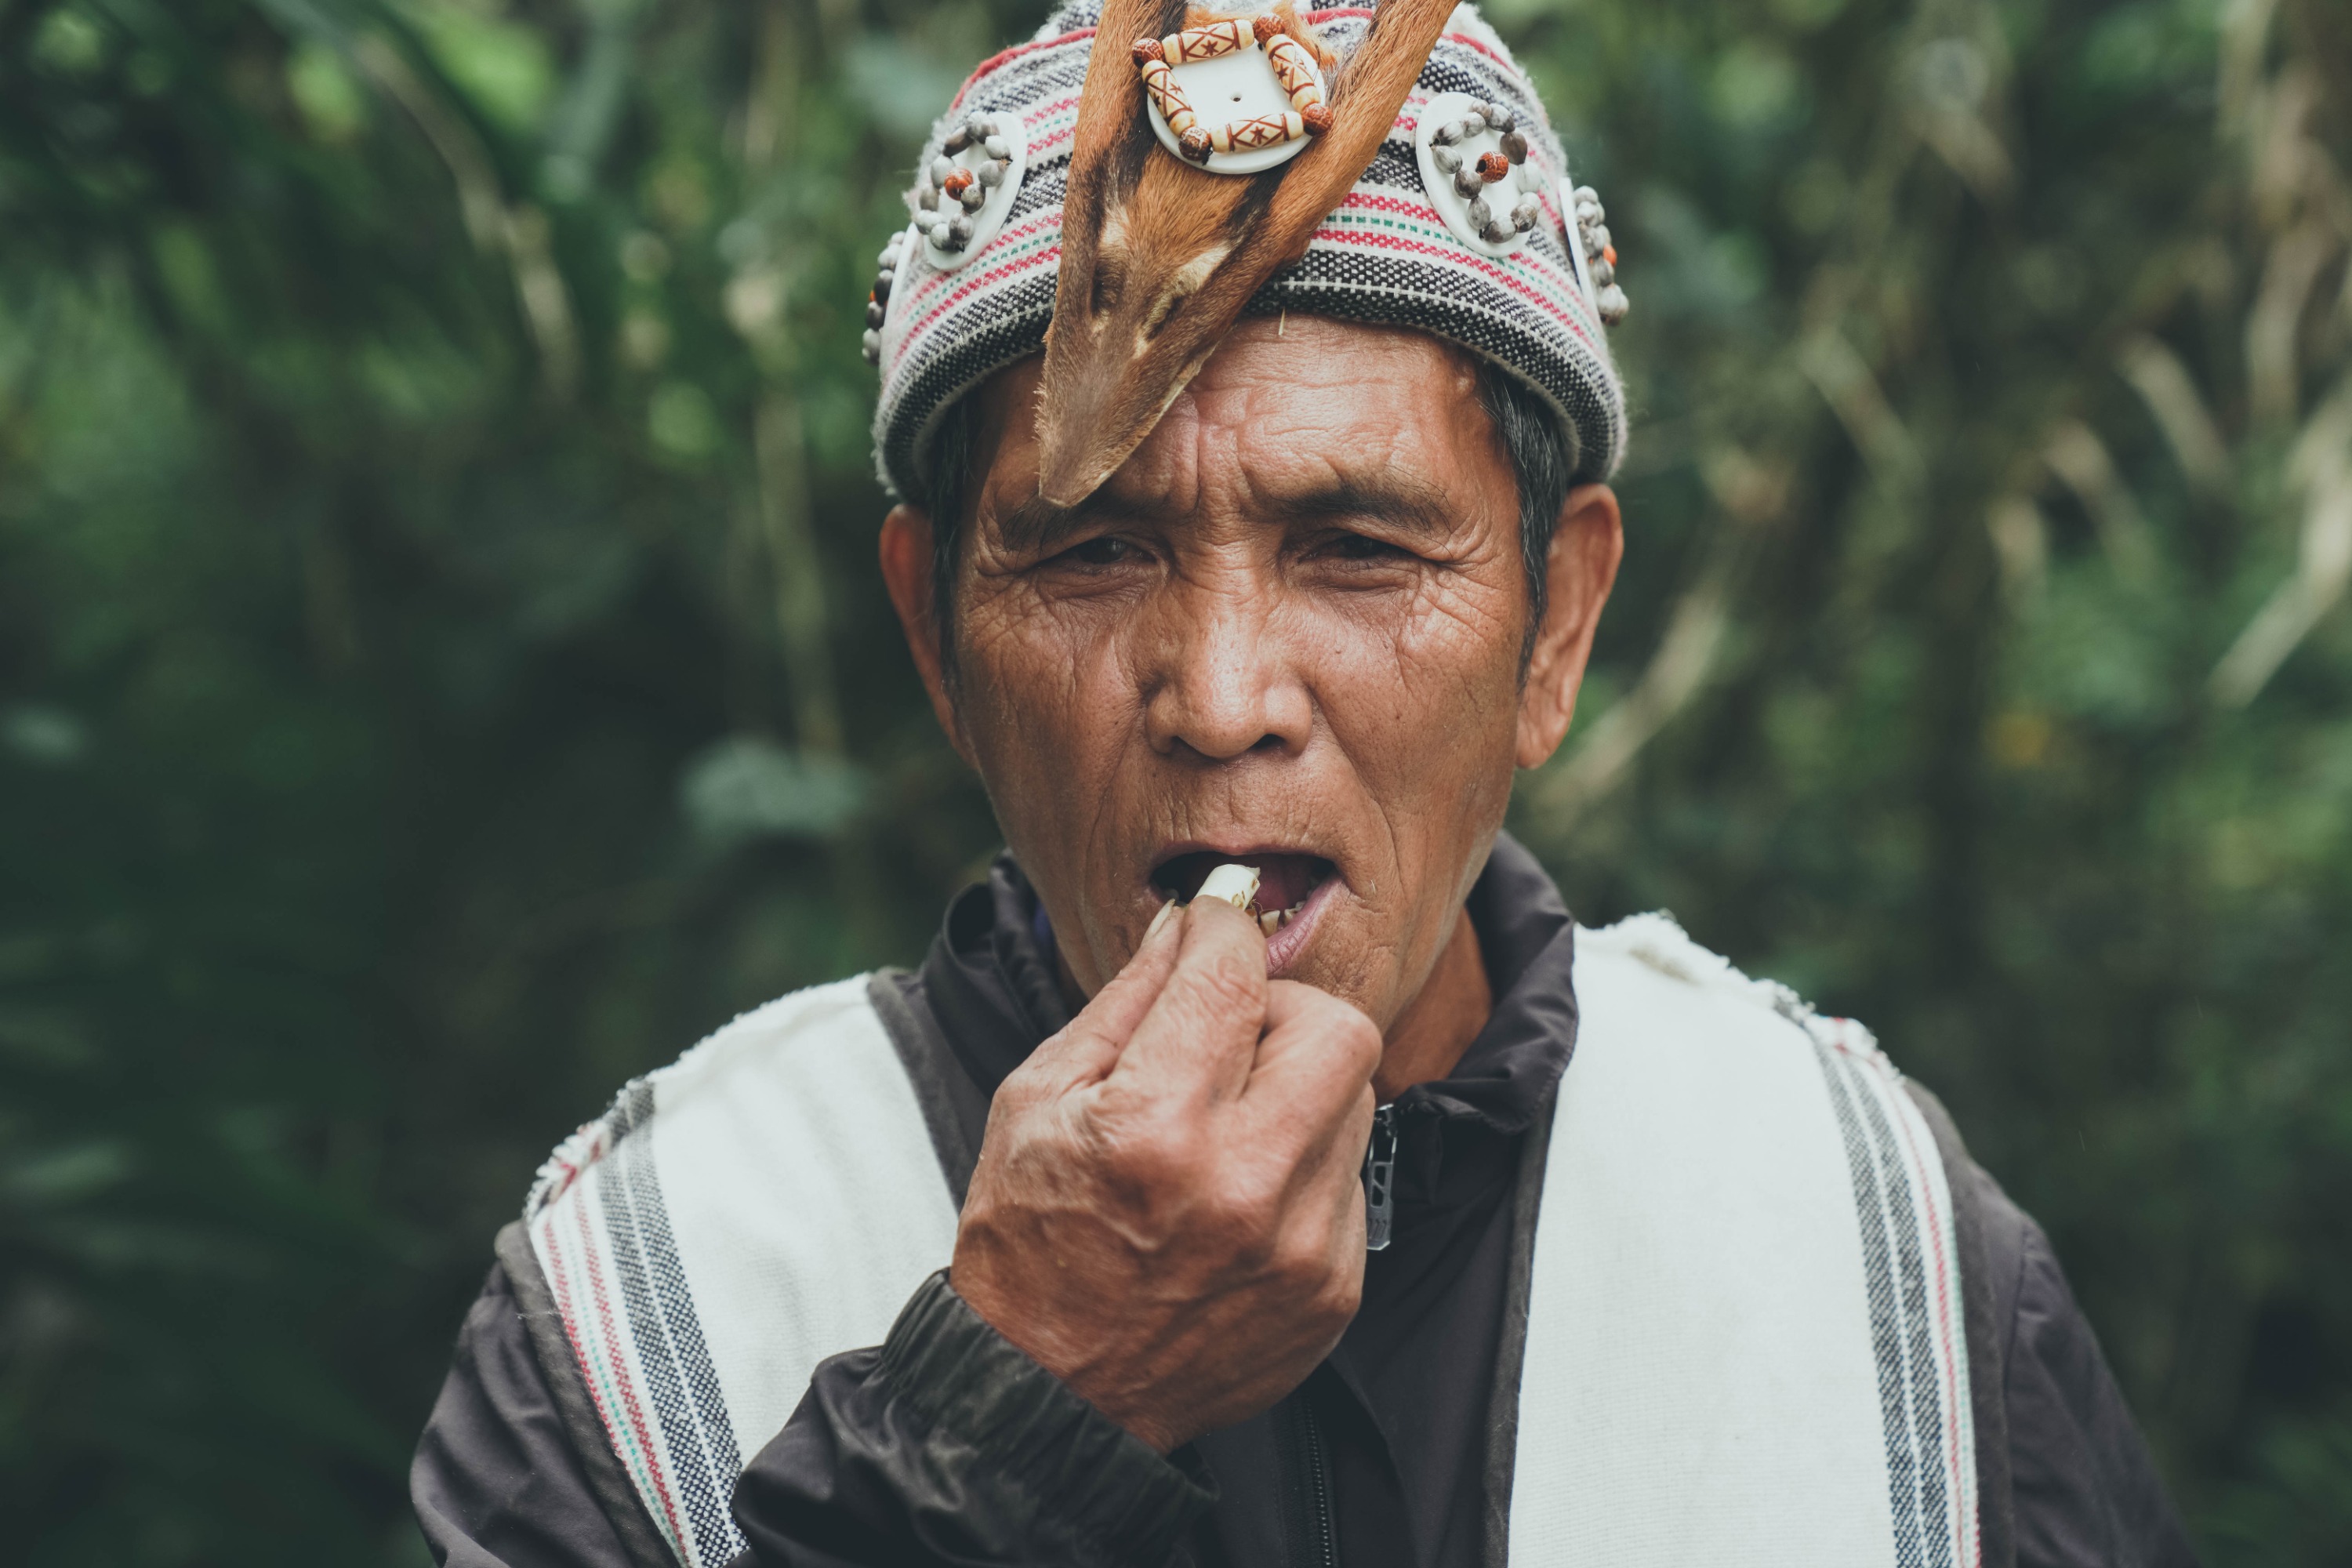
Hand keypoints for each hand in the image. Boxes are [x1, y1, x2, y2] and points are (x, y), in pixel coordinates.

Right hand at [949, 896, 1382, 1451]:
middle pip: (1338, 1028)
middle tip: (1230, 1033)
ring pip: (1356, 1101)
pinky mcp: (1333, 1290)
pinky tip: (1238, 1193)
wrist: (1051, 1400)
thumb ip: (1123, 1002)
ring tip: (1226, 1122)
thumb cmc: (1029, 1244)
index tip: (1209, 926)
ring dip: (1298, 1086)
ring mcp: (1301, 1246)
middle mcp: (1245, 1186)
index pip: (1231, 975)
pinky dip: (1303, 1165)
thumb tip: (1184, 924)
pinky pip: (1349, 1179)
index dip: (1220, 929)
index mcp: (1155, 1130)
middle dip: (1283, 1007)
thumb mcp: (1036, 1102)